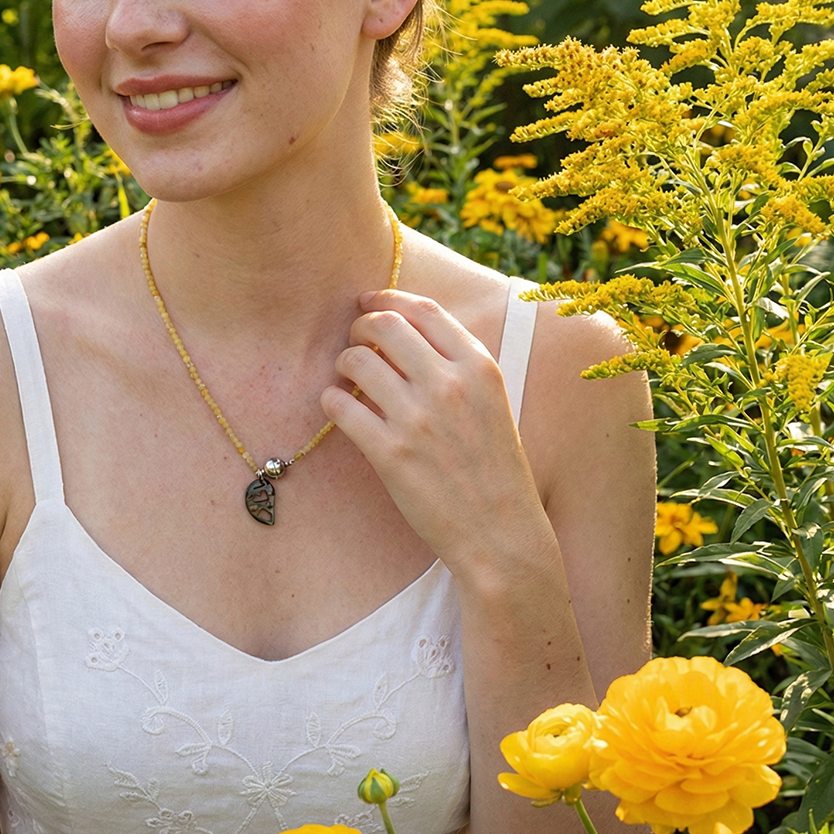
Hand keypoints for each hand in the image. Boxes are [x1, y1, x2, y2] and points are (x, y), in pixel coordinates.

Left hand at [321, 288, 549, 580]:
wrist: (502, 535)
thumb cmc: (494, 471)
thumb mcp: (492, 406)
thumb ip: (458, 369)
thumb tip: (405, 338)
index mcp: (480, 368)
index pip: (424, 310)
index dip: (387, 298)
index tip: (369, 302)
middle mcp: (449, 385)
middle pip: (384, 325)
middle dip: (360, 326)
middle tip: (353, 342)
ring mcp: (418, 418)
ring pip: (356, 361)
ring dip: (342, 363)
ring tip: (346, 379)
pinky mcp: (390, 453)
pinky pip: (340, 406)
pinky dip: (330, 401)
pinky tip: (336, 408)